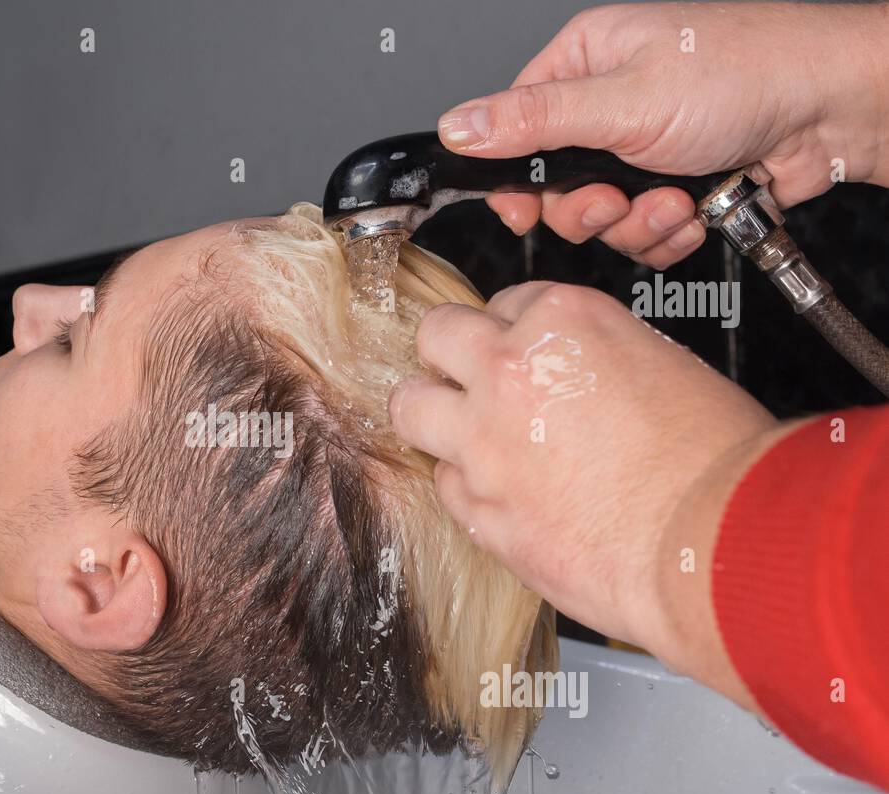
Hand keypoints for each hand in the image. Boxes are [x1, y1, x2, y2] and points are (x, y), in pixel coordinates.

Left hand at [388, 282, 778, 689]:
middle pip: (437, 337)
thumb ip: (598, 357)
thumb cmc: (715, 459)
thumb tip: (577, 374)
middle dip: (449, 354)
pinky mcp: (480, 510)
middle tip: (467, 377)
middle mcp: (509, 372)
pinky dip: (466, 486)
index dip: (515, 329)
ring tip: (459, 432)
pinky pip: (445, 485)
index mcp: (563, 320)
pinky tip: (499, 494)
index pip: (506, 302)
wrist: (716, 542)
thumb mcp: (665, 365)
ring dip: (432, 415)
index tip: (523, 350)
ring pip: (411, 408)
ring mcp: (483, 443)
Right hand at [438, 2, 888, 267]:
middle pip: (557, 186)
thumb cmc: (747, 73)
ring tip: (674, 199)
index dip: (516, 178)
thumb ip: (532, 122)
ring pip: (602, 218)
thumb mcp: (622, 99)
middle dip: (590, 207)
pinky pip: (643, 234)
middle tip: (615, 197)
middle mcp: (612, 104)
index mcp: (585, 62)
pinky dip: (667, 233)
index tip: (524, 209)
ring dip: (636, 223)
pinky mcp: (676, 185)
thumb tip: (457, 126)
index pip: (515, 128)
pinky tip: (695, 208)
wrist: (833, 109)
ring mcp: (646, 148)